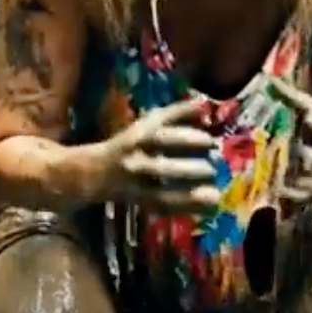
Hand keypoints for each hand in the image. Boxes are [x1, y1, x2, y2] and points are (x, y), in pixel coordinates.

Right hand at [98, 99, 220, 211]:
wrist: (96, 171)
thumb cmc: (131, 142)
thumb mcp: (149, 122)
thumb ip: (176, 113)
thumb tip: (204, 104)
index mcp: (139, 137)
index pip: (163, 137)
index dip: (188, 139)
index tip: (210, 141)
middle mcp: (136, 161)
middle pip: (163, 169)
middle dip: (190, 169)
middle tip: (214, 168)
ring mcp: (136, 185)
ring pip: (162, 194)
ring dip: (189, 195)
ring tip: (215, 193)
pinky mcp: (140, 203)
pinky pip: (164, 207)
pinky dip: (186, 208)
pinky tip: (208, 207)